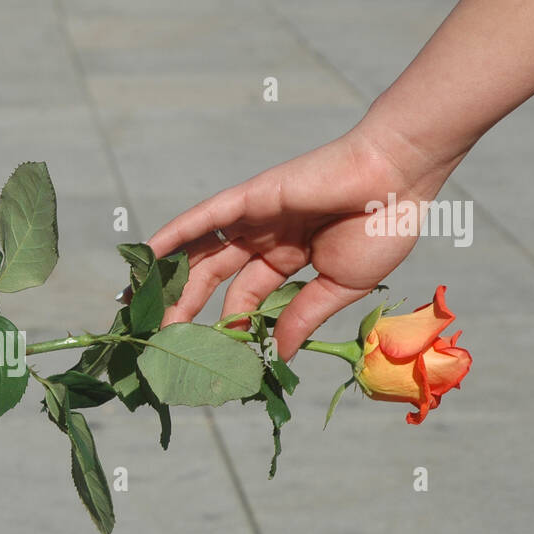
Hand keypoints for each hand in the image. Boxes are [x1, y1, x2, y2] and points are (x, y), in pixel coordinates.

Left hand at [146, 122, 460, 360]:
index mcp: (289, 260)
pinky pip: (203, 219)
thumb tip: (280, 352)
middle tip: (156, 337)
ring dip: (168, 278)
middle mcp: (264, 238)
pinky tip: (146, 257)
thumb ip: (304, 316)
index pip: (245, 299)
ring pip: (201, 252)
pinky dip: (173, 235)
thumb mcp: (339, 286)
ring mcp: (254, 217)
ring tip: (135, 305)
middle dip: (184, 307)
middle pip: (212, 278)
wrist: (398, 179)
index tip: (210, 355)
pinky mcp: (249, 198)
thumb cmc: (381, 228)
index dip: (227, 326)